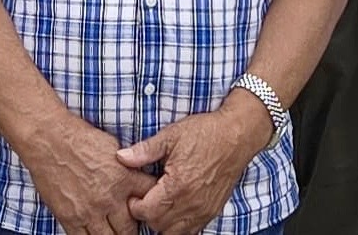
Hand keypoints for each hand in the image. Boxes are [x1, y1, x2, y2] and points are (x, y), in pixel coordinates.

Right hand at [16, 112, 152, 234]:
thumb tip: (138, 177)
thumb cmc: (78, 137)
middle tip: (128, 224)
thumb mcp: (113, 147)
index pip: (149, 199)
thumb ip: (127, 167)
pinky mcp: (70, 218)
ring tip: (112, 230)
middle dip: (132, 227)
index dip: (150, 204)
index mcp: (124, 178)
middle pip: (131, 229)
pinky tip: (94, 231)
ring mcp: (89, 212)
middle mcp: (110, 198)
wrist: (48, 139)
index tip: (147, 206)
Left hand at [116, 97, 268, 234]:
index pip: (146, 211)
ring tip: (160, 204)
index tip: (134, 193)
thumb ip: (144, 151)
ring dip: (162, 223)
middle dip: (147, 214)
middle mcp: (191, 203)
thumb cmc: (205, 133)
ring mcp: (203, 210)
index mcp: (177, 185)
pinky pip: (191, 231)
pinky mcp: (212, 211)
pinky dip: (179, 226)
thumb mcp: (171, 136)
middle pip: (157, 225)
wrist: (237, 136)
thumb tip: (120, 157)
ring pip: (174, 232)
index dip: (134, 204)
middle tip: (145, 197)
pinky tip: (176, 209)